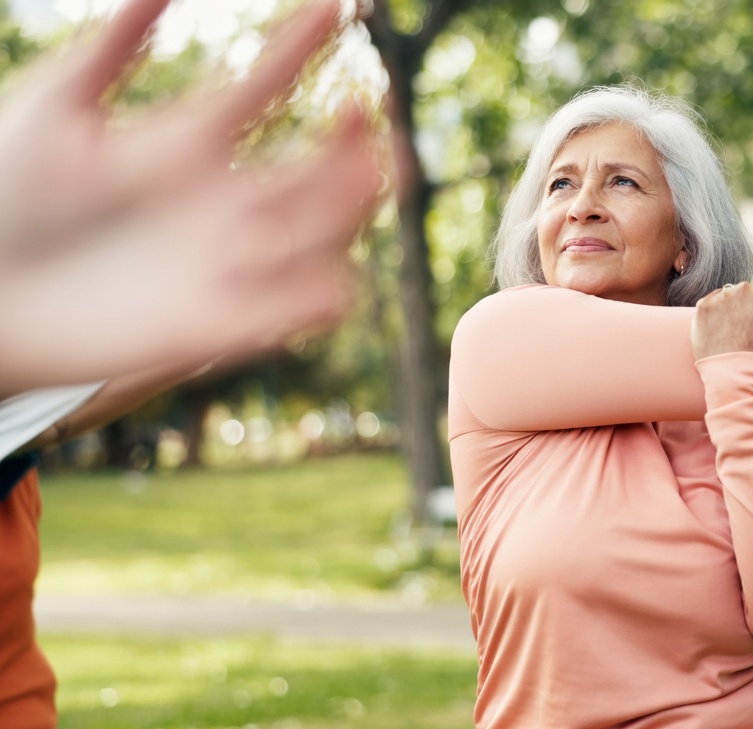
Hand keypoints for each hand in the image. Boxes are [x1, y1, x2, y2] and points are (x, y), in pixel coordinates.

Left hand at [0, 0, 384, 393]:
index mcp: (187, 142)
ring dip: (349, 205)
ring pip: (331, 228)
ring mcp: (233, 260)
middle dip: (359, 136)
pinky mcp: (230, 322)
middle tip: (365, 111)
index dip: (303, 41)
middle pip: (323, 162)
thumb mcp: (54, 109)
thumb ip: (110, 47)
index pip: (266, 84)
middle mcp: (223, 200)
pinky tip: (309, 272)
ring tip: (343, 183)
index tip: (337, 2)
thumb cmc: (2, 201)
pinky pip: (310, 304)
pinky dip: (327, 289)